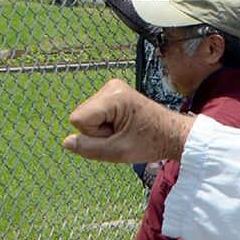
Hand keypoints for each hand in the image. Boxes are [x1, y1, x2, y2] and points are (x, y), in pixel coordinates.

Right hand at [65, 79, 195, 163]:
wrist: (174, 134)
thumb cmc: (151, 142)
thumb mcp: (118, 152)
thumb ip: (89, 148)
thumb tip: (65, 142)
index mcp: (113, 96)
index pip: (78, 120)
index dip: (94, 134)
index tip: (118, 135)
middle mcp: (111, 86)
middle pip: (81, 117)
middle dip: (98, 131)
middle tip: (124, 134)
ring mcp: (113, 88)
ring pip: (87, 117)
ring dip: (102, 129)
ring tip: (126, 130)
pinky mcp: (115, 94)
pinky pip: (95, 114)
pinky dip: (106, 124)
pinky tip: (125, 126)